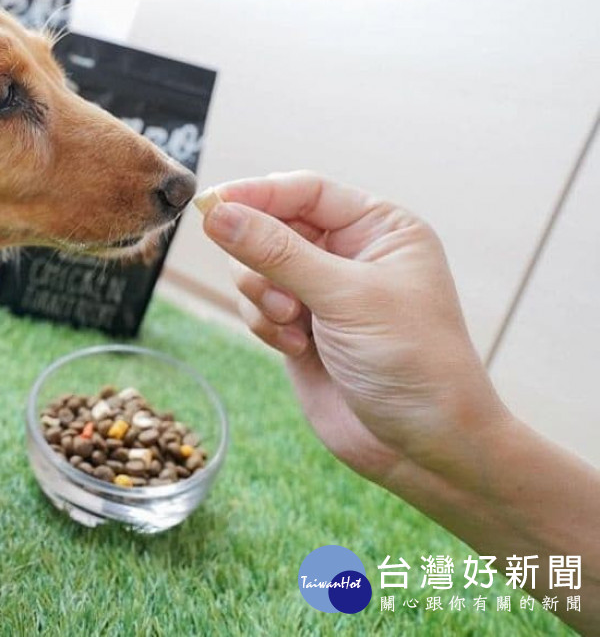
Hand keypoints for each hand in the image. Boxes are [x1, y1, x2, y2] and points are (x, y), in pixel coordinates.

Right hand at [200, 171, 509, 484]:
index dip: (256, 195)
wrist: (427, 447)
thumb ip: (277, 253)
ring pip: (255, 268)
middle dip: (261, 260)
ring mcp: (322, 292)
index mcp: (379, 227)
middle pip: (270, 226)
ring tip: (292, 326)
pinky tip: (296, 348)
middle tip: (276, 296)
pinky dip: (264, 325)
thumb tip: (218, 214)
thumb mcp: (346, 298)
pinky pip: (256, 307)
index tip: (211, 207)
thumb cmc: (413, 363)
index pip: (304, 190)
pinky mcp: (300, 329)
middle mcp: (350, 253)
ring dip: (262, 297)